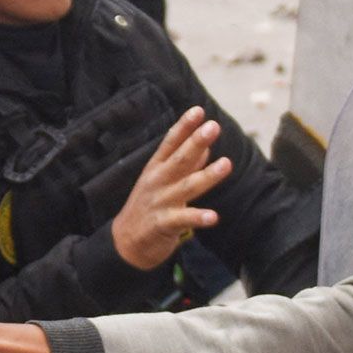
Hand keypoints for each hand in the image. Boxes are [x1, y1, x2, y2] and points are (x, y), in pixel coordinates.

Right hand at [111, 108, 231, 270]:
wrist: (125, 242)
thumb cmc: (148, 207)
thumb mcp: (162, 181)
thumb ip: (185, 165)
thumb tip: (206, 147)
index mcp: (156, 168)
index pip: (171, 143)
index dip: (184, 126)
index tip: (198, 110)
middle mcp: (157, 182)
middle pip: (179, 160)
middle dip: (196, 142)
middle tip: (213, 126)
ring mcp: (160, 202)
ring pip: (187, 187)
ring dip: (207, 175)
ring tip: (227, 164)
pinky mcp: (163, 224)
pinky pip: (184, 220)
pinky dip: (198, 218)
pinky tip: (214, 217)